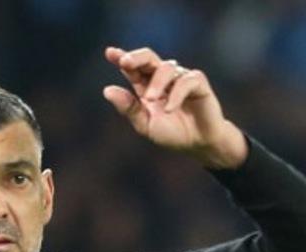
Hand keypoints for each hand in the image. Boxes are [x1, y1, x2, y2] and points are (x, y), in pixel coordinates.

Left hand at [102, 45, 247, 169]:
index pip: (132, 68)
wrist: (197, 144)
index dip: (122, 58)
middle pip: (148, 57)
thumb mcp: (145, 125)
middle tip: (125, 61)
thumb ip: (129, 108)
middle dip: (136, 57)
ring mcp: (180, 78)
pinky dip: (176, 94)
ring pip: (166, 68)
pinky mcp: (198, 82)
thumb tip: (107, 90)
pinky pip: (186, 81)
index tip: (110, 53)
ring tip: (150, 99)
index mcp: (146, 86)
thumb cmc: (172, 133)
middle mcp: (162, 78)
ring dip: (156, 83)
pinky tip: (170, 109)